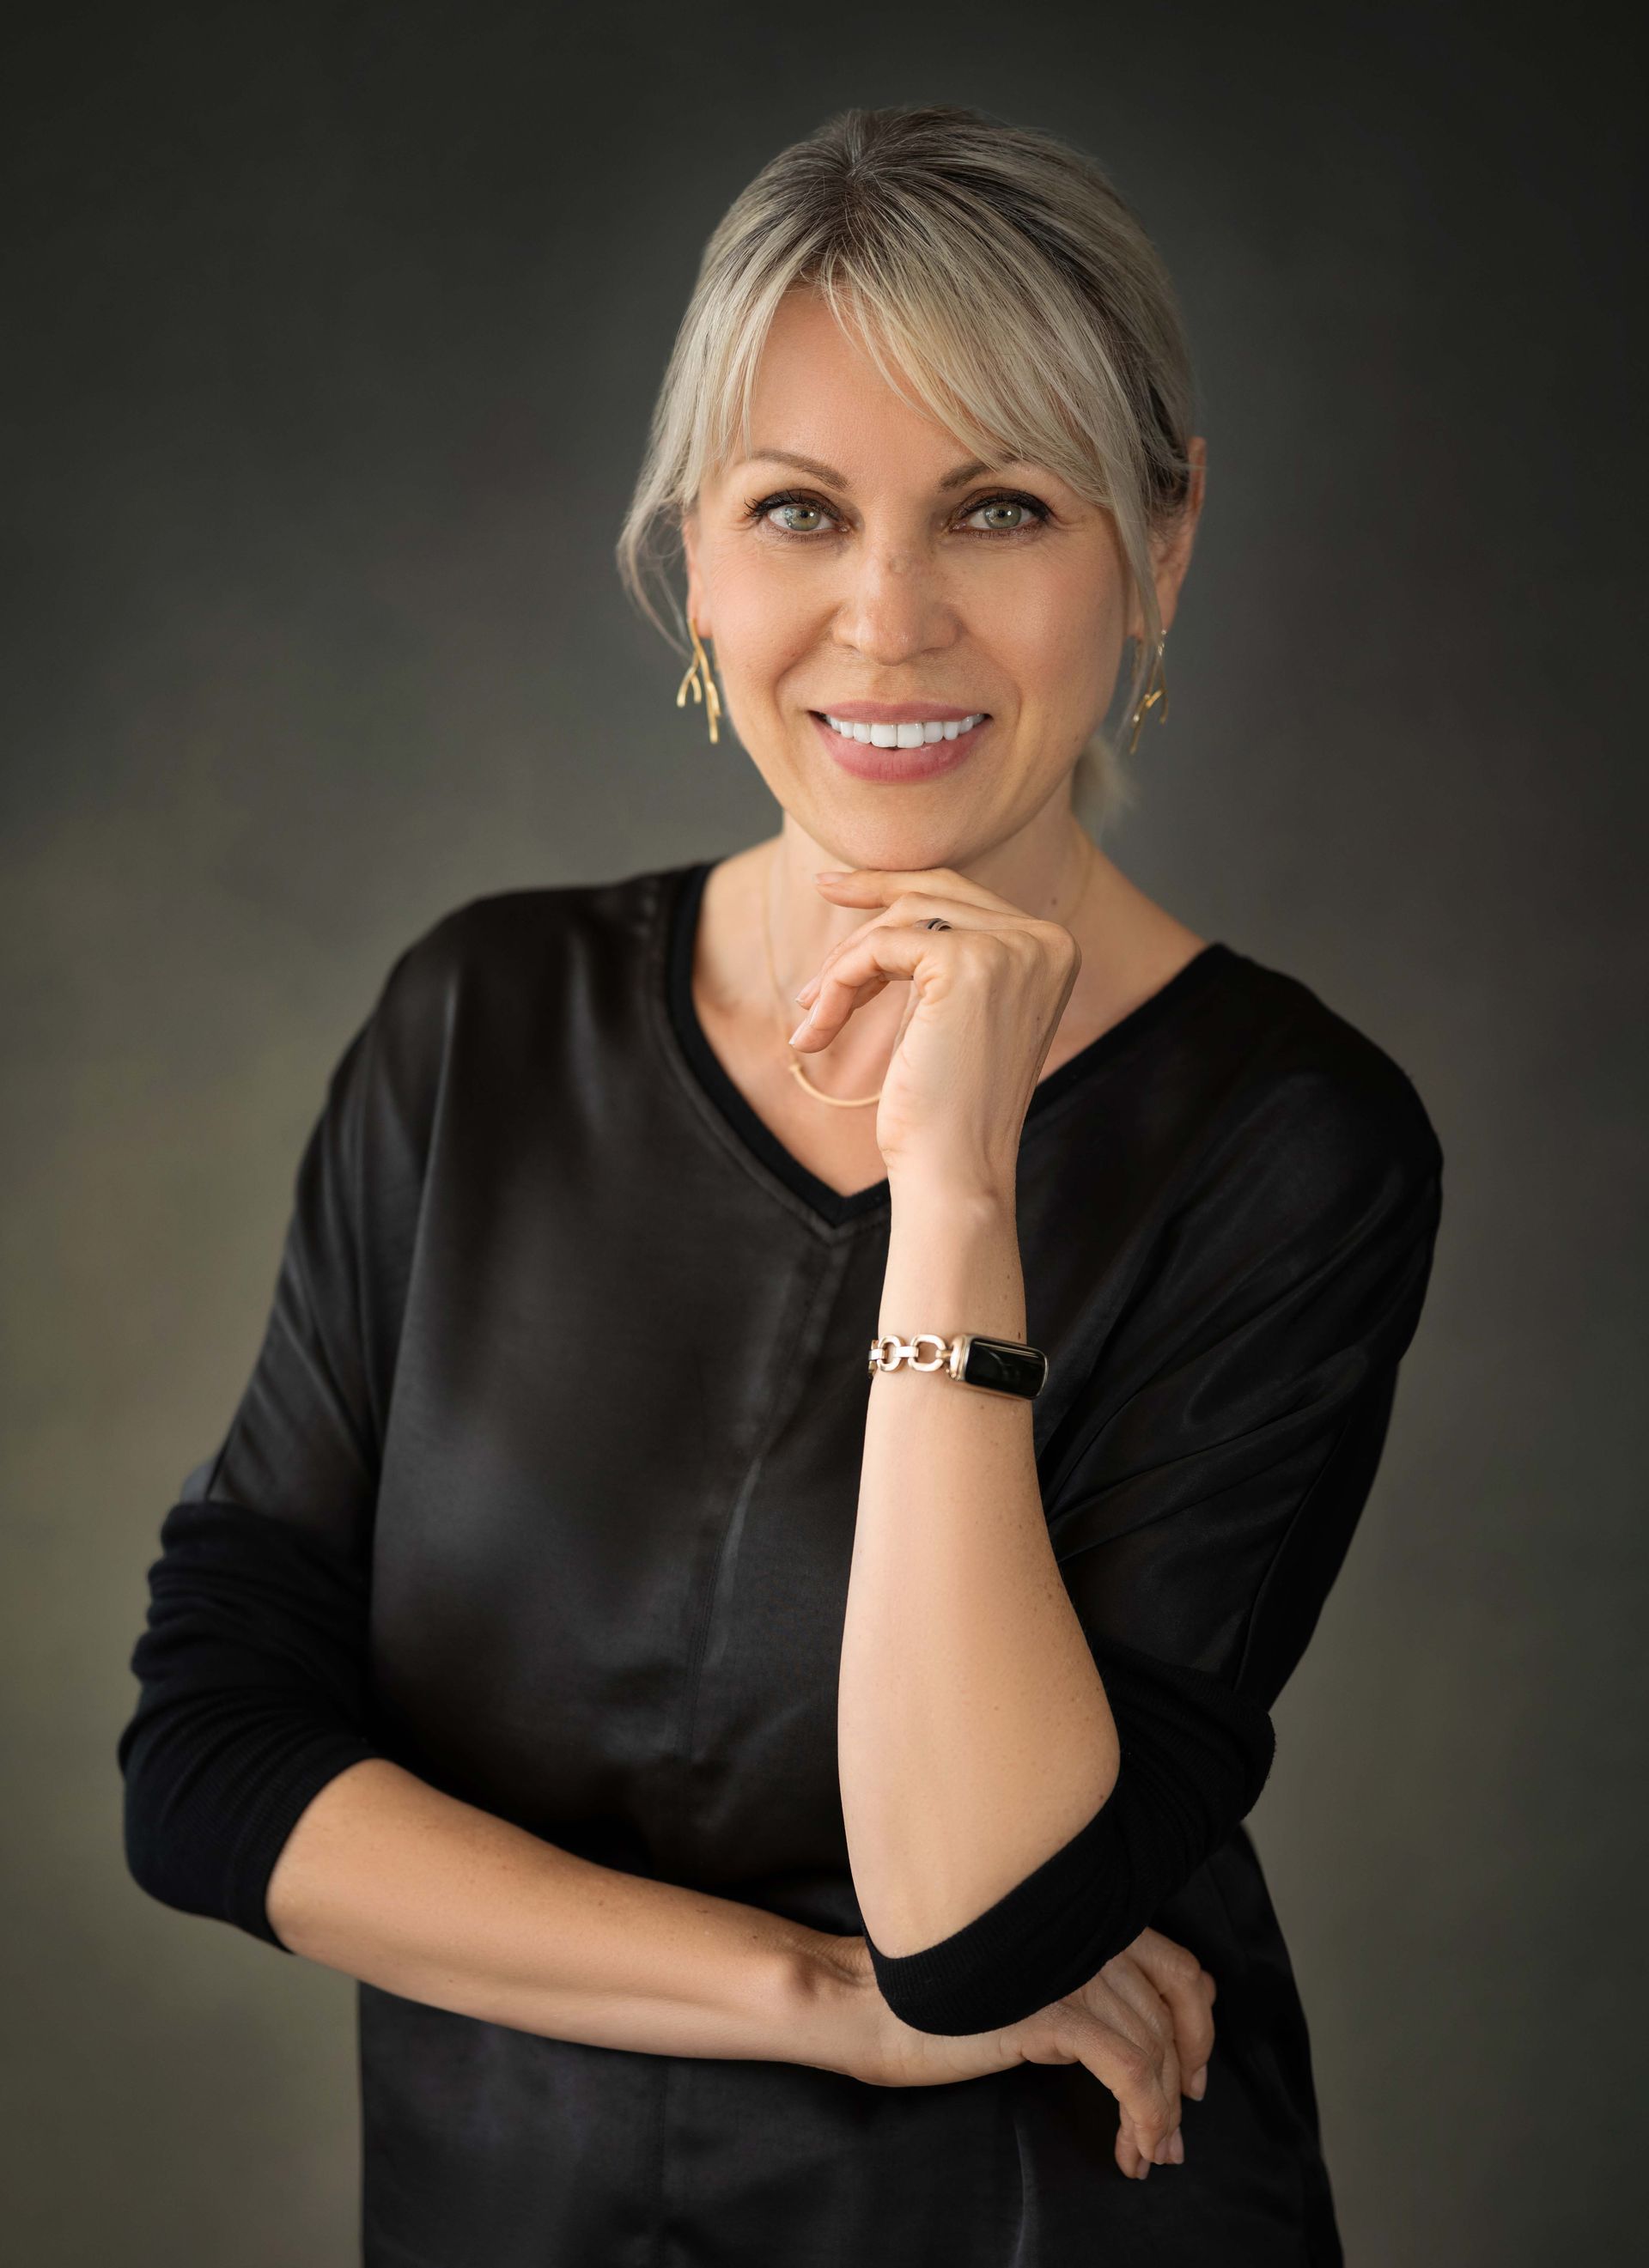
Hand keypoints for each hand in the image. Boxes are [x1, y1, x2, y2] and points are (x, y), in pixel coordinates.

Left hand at [789, 859, 1087, 1196]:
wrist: (955, 1170)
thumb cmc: (945, 1107)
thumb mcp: (949, 1012)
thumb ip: (939, 954)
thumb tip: (883, 898)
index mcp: (1052, 949)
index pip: (962, 895)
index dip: (894, 889)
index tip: (836, 885)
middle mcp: (1045, 941)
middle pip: (932, 895)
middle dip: (865, 906)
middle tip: (819, 897)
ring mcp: (1012, 948)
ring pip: (901, 918)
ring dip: (844, 963)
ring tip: (814, 1012)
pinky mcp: (969, 962)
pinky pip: (879, 947)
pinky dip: (840, 982)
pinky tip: (818, 1027)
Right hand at [820, 1926, 1213, 2179]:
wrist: (868, 2007)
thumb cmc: (937, 2001)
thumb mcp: (1023, 1985)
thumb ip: (1077, 1986)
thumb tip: (1140, 2040)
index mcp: (1080, 1921)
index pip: (1178, 1966)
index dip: (1197, 2026)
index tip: (1192, 2077)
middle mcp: (1083, 1935)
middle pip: (1175, 2009)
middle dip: (1187, 2077)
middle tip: (1172, 2134)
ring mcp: (1069, 1969)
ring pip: (1155, 2047)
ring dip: (1161, 2113)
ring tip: (1145, 2154)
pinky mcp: (1051, 2012)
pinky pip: (1129, 2069)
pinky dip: (1143, 2115)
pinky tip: (1130, 2146)